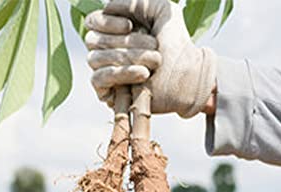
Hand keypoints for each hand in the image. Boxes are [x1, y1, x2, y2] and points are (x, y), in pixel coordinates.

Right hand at [85, 0, 216, 117]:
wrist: (187, 77)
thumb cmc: (177, 45)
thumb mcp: (163, 11)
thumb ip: (137, 1)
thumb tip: (107, 6)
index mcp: (115, 32)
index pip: (93, 22)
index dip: (106, 22)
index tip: (130, 26)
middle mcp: (107, 52)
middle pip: (93, 41)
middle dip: (126, 42)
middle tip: (154, 47)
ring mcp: (106, 74)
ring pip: (95, 59)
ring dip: (127, 57)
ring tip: (155, 61)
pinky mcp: (108, 94)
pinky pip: (98, 79)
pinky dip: (120, 73)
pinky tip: (142, 74)